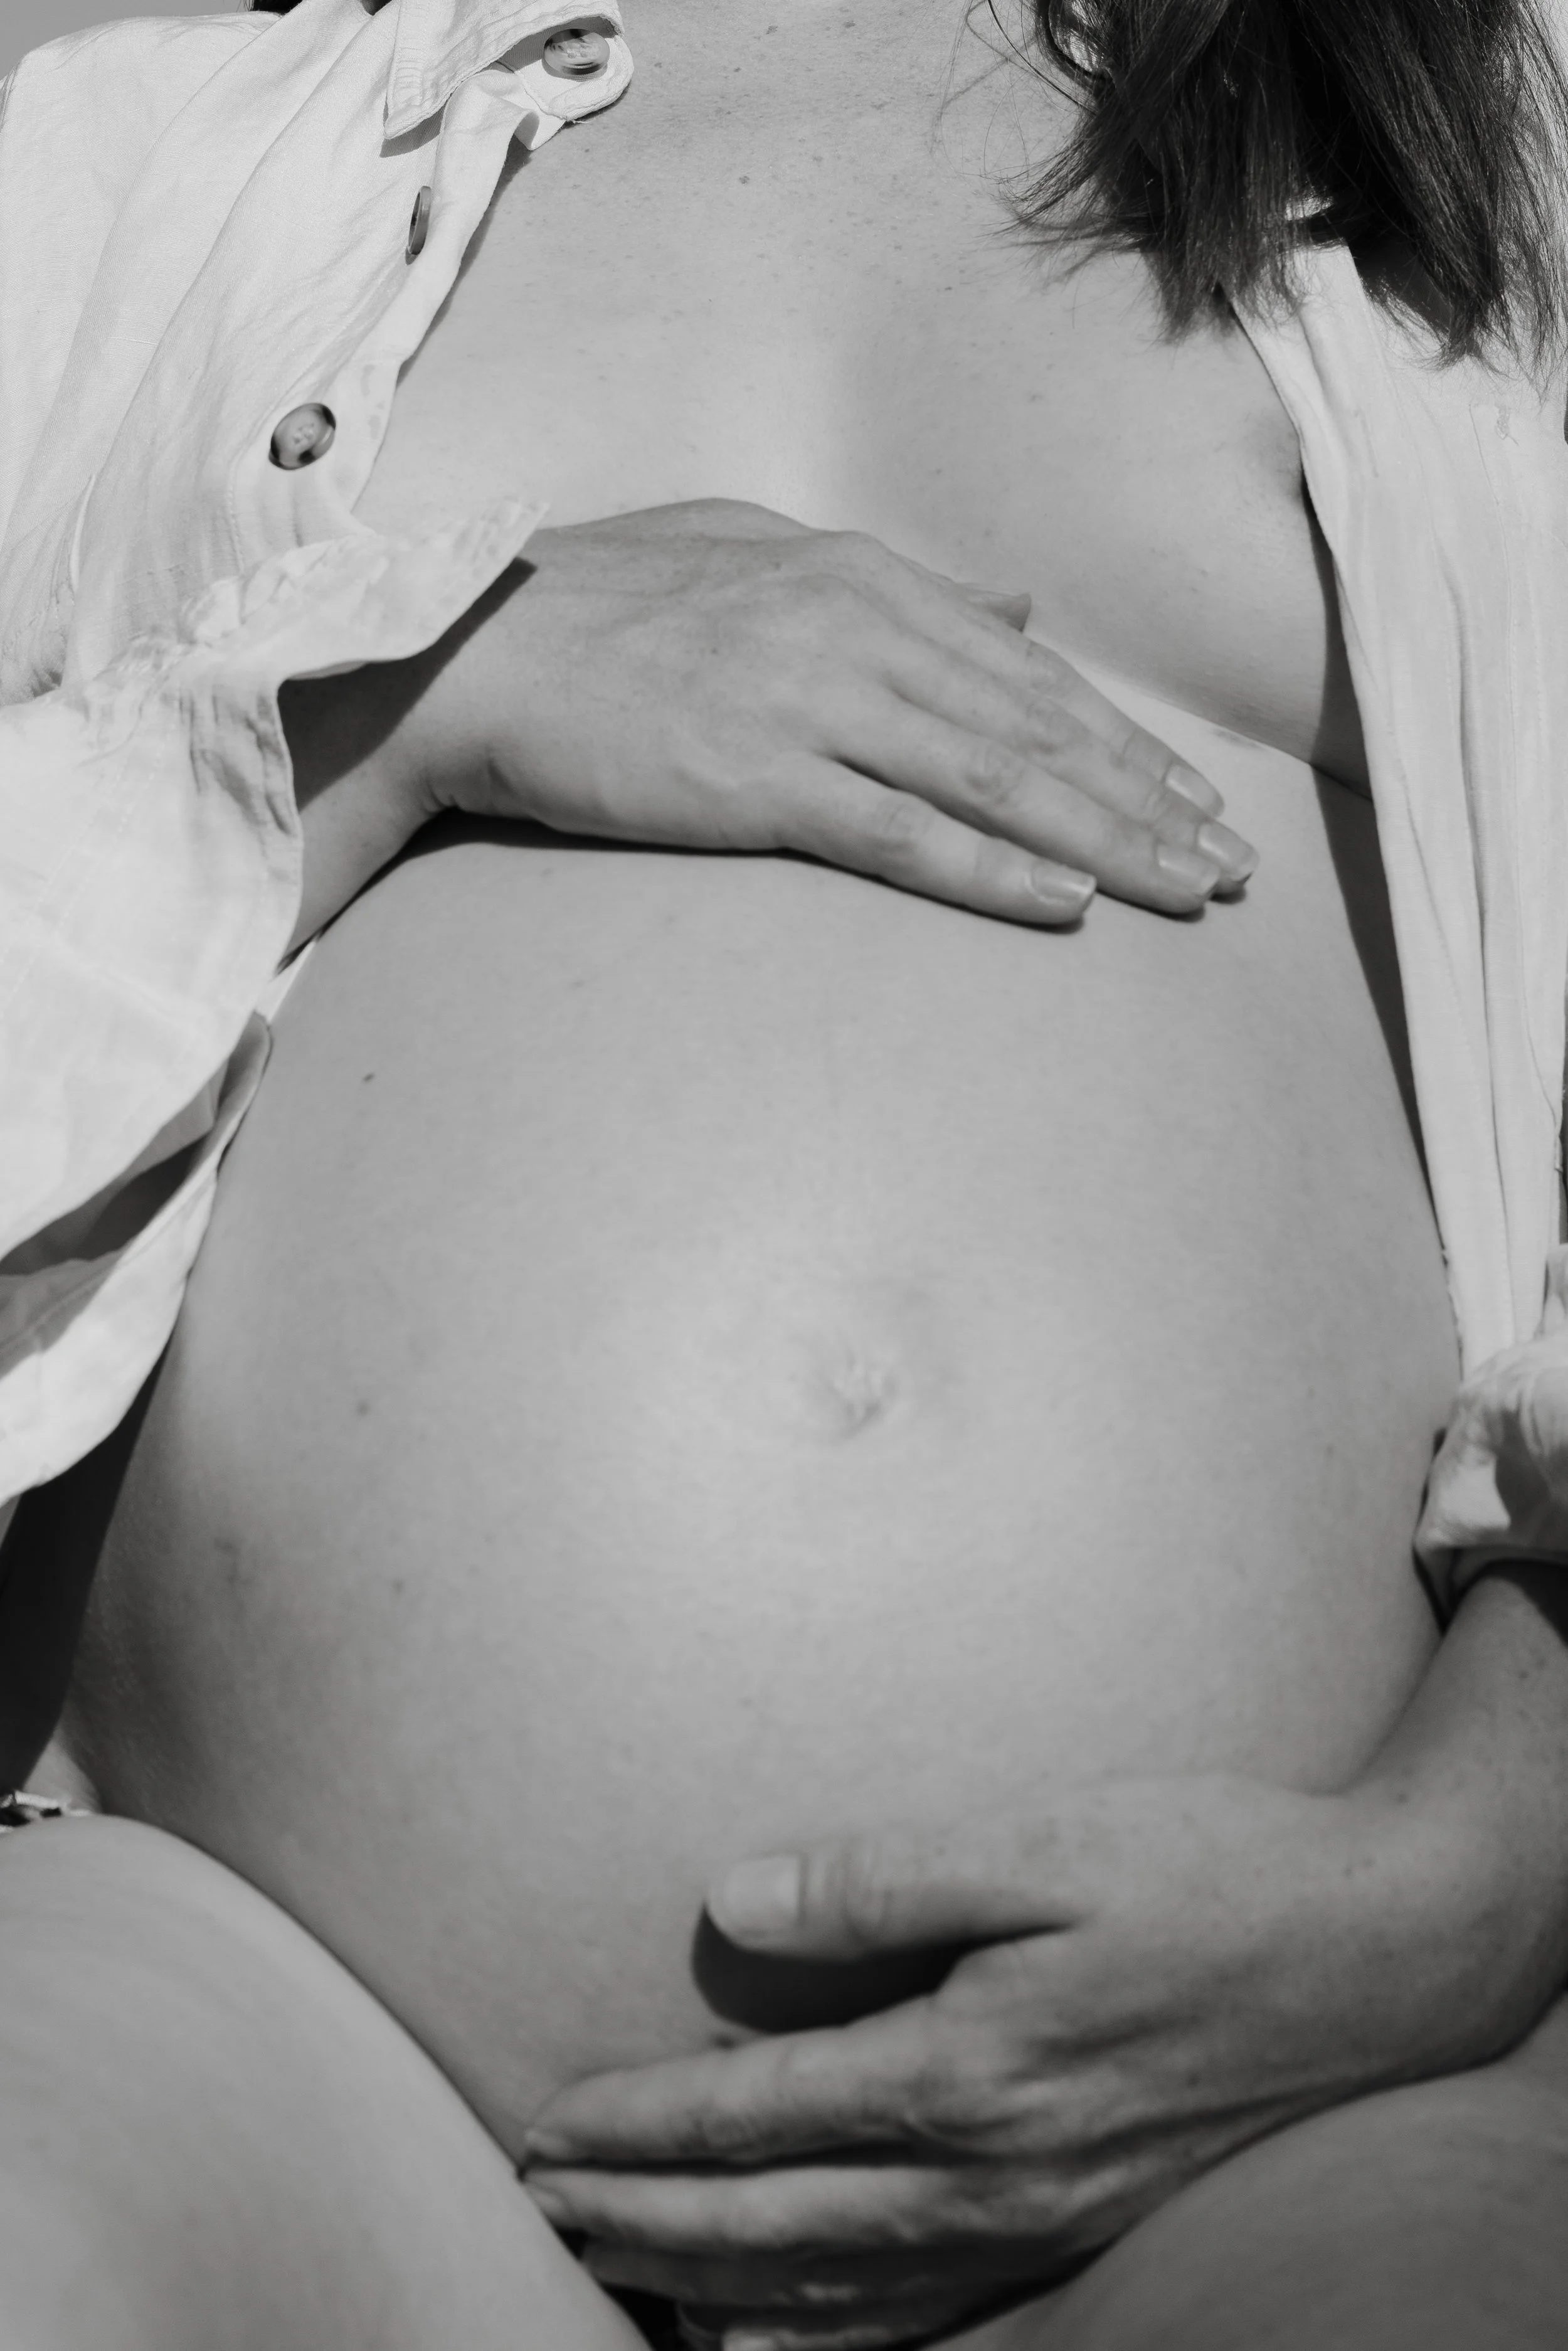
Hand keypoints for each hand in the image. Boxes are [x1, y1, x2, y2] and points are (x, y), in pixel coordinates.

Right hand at [406, 500, 1254, 922]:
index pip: (1029, 677)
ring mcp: (815, 706)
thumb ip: (898, 585)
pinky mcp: (763, 781)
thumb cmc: (609, 603)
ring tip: (1186, 891)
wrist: (483, 648)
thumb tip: (1012, 608)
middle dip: (1150, 803)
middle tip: (1232, 866)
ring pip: (997, 782)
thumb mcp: (763, 552)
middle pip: (1038, 733)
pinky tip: (1067, 904)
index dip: (1124, 744)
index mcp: (865, 579)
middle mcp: (859, 633)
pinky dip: (994, 870)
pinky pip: (904, 834)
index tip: (1194, 799)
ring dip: (1106, 842)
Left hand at [523, 1771, 1532, 2350]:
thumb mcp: (1042, 1844)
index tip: (543, 2129)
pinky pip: (929, 2314)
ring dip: (712, 2283)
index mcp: (963, 2071)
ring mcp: (1039, 2217)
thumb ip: (880, 1878)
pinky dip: (833, 2337)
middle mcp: (989, 2173)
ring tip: (623, 2271)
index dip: (636, 2129)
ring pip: (837, 2291)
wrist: (1373, 1950)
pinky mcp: (1081, 2224)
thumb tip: (730, 1902)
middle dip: (641, 2220)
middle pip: (771, 2224)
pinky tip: (774, 2337)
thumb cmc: (1205, 1872)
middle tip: (540, 2207)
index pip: (752, 2119)